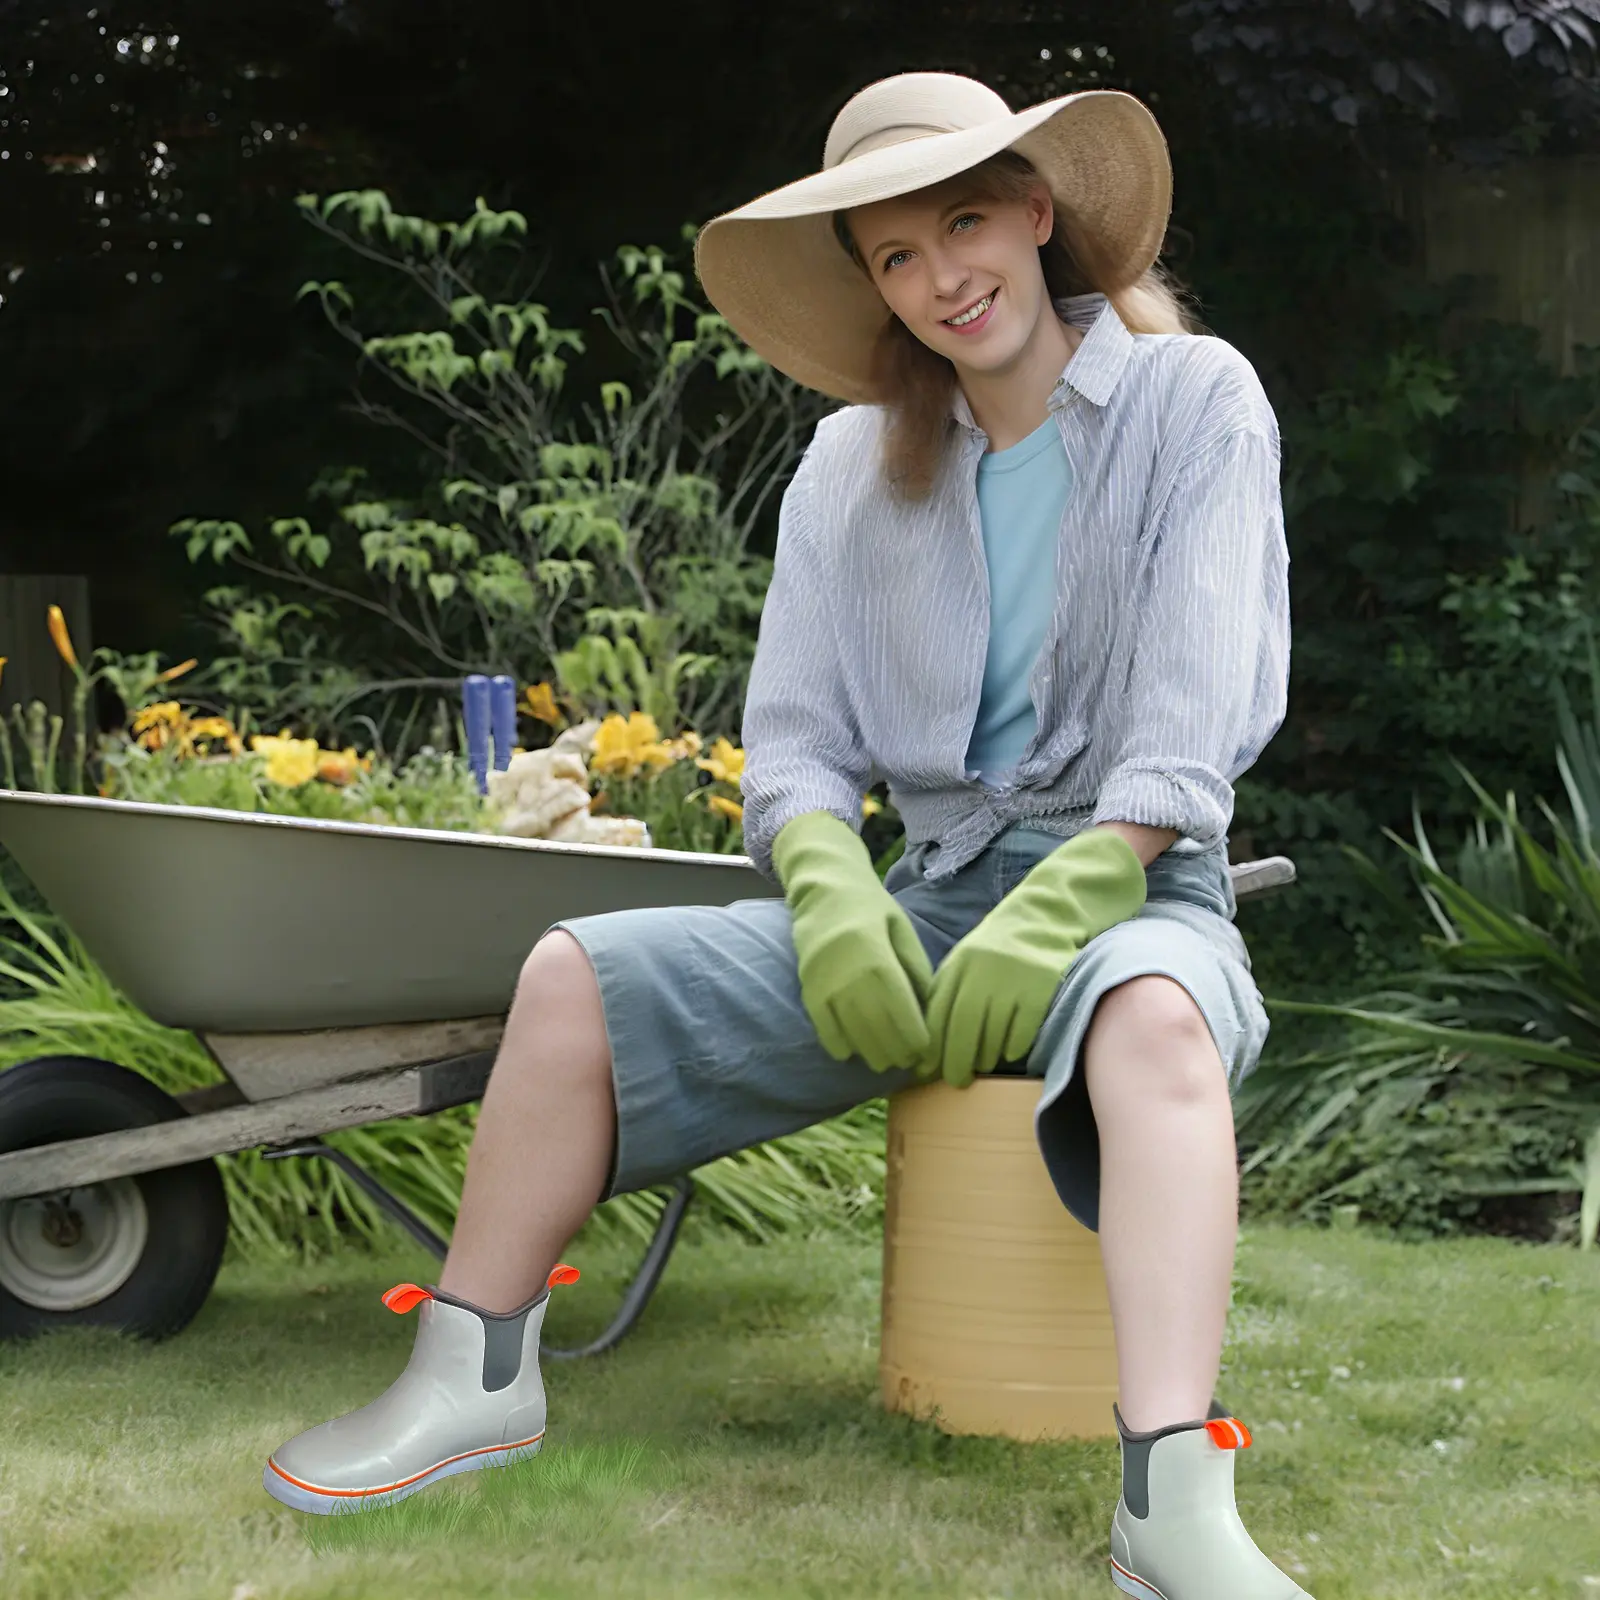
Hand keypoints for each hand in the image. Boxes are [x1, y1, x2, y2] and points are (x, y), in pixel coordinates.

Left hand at [919, 914, 1079, 1087]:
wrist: (1040, 920)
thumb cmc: (993, 953)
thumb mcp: (962, 965)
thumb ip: (944, 996)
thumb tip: (924, 1050)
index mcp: (958, 966)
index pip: (937, 1013)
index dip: (930, 1047)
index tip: (925, 1072)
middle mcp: (982, 971)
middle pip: (962, 1026)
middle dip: (955, 1061)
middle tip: (956, 1081)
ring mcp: (1013, 979)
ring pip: (993, 1033)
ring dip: (985, 1058)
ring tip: (983, 1065)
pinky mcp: (1041, 988)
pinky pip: (1022, 1031)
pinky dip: (1012, 1048)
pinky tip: (1009, 1052)